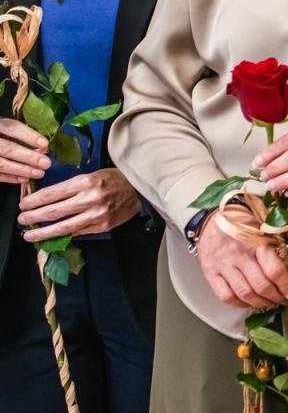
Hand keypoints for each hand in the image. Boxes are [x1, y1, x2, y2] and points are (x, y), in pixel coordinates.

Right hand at [0, 118, 49, 184]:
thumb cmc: (0, 133)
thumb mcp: (3, 125)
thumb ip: (18, 132)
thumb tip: (42, 145)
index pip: (11, 127)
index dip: (28, 135)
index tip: (45, 144)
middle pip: (7, 148)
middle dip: (28, 157)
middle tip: (45, 163)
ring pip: (1, 164)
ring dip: (22, 170)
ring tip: (39, 173)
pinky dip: (10, 177)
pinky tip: (24, 179)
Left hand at [18, 169, 140, 240]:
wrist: (141, 190)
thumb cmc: (116, 179)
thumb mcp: (92, 175)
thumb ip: (71, 186)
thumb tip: (47, 198)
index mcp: (86, 182)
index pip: (52, 194)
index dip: (34, 201)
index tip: (24, 205)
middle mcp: (90, 199)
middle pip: (54, 211)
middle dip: (34, 217)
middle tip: (23, 220)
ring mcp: (97, 214)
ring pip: (63, 227)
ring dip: (44, 233)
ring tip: (31, 236)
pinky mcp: (103, 226)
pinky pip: (77, 233)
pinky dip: (63, 236)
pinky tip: (53, 237)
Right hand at [195, 217, 287, 309]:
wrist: (212, 218)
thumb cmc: (243, 223)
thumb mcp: (265, 228)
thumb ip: (278, 247)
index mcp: (257, 242)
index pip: (275, 271)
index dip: (287, 287)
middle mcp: (239, 255)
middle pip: (261, 286)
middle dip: (276, 298)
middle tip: (283, 300)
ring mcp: (223, 265)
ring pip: (244, 294)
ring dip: (260, 303)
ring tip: (269, 303)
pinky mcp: (210, 273)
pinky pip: (226, 296)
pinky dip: (239, 304)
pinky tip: (248, 302)